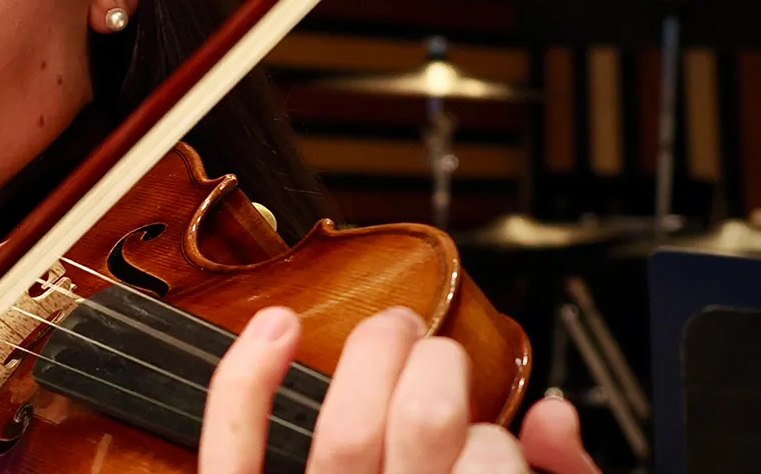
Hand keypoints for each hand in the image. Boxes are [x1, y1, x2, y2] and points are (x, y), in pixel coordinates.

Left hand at [198, 306, 600, 472]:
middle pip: (424, 423)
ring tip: (388, 332)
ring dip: (370, 354)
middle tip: (434, 351)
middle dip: (438, 363)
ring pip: (342, 429)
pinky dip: (245, 379)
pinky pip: (235, 447)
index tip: (485, 429)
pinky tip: (276, 329)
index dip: (497, 431)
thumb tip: (553, 419)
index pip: (495, 461)